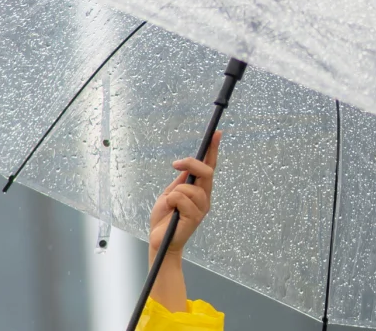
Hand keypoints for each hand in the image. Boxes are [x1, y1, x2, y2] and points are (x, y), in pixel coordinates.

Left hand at [149, 131, 220, 257]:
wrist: (159, 240)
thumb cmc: (165, 217)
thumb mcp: (170, 193)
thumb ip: (181, 182)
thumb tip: (187, 165)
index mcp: (200, 190)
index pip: (210, 167)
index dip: (213, 150)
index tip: (216, 134)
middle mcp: (205, 198)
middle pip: (206, 172)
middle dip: (191, 164)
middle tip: (175, 165)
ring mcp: (201, 208)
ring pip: (189, 186)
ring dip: (175, 192)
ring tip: (171, 205)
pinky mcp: (194, 218)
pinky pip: (181, 198)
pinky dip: (171, 201)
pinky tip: (171, 211)